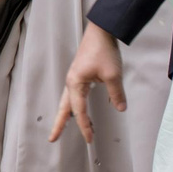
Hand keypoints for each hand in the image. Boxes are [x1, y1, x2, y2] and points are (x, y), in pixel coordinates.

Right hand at [50, 24, 126, 144]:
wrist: (100, 32)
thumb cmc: (103, 51)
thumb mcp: (113, 74)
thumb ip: (116, 94)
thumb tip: (120, 108)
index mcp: (75, 84)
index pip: (79, 111)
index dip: (84, 126)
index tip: (90, 139)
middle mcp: (71, 83)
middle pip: (63, 108)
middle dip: (59, 124)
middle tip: (52, 138)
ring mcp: (74, 78)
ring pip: (67, 102)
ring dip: (66, 115)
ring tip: (65, 127)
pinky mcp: (79, 75)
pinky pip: (74, 95)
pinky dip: (74, 106)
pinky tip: (80, 110)